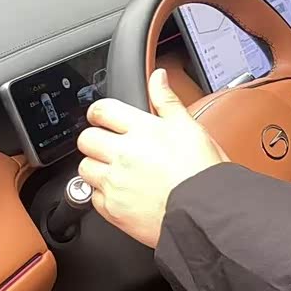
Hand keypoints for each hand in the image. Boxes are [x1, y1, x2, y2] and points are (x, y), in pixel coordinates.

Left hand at [76, 69, 226, 247]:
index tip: (103, 119)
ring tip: (118, 172)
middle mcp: (123, 154)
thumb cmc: (203, 172)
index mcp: (142, 129)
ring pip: (85, 168)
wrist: (205, 213)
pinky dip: (104, 195)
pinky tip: (124, 193)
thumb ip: (167, 100)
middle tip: (112, 147)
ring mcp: (115, 182)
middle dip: (96, 140)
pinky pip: (93, 197)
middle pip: (86, 138)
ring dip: (97, 167)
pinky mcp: (112, 209)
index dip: (100, 113)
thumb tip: (158, 77)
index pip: (102, 110)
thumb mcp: (190, 128)